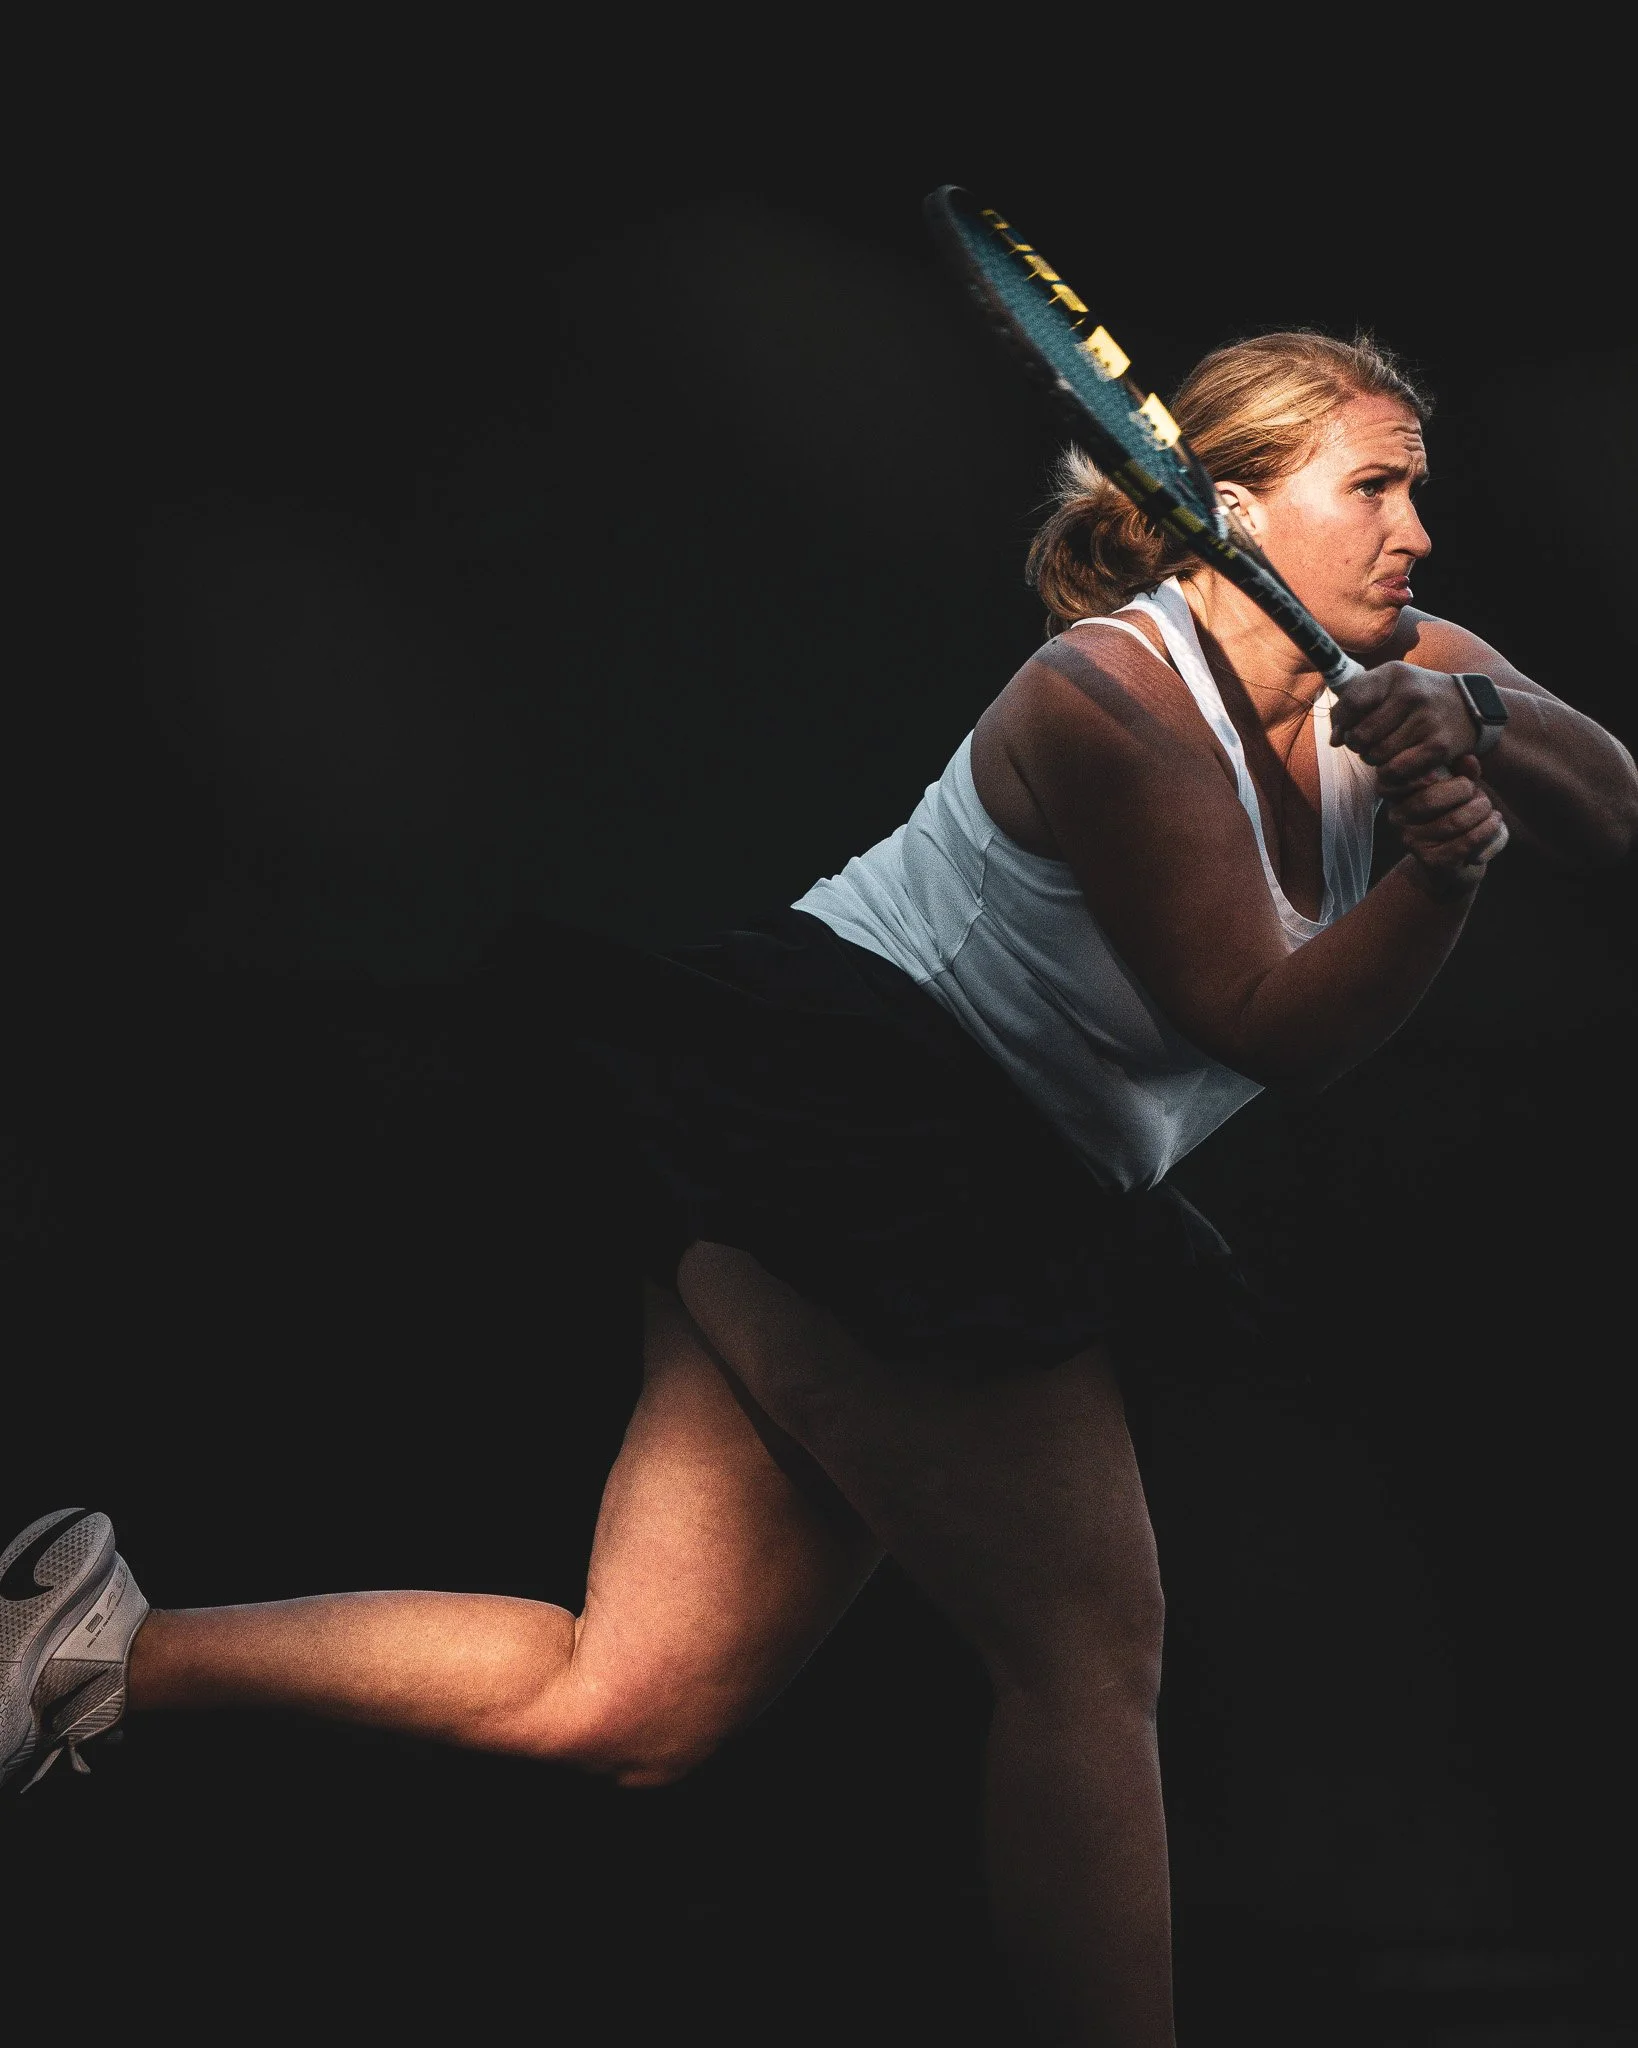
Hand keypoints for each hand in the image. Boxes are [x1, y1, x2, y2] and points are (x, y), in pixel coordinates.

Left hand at [1329, 660, 1488, 785]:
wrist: (1471, 707)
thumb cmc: (1419, 698)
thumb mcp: (1390, 685)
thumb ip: (1356, 703)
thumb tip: (1334, 739)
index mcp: (1394, 674)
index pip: (1350, 702)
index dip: (1340, 722)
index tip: (1345, 730)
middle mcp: (1411, 694)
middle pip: (1360, 735)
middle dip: (1357, 745)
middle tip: (1367, 744)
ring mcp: (1426, 720)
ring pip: (1376, 755)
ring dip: (1373, 759)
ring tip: (1384, 751)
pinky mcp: (1438, 746)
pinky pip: (1396, 770)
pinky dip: (1389, 773)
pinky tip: (1394, 766)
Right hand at [1386, 754, 1508, 893]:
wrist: (1455, 860)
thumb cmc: (1455, 813)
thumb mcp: (1458, 787)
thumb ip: (1462, 772)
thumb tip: (1468, 759)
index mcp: (1396, 792)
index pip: (1413, 776)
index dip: (1441, 775)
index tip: (1463, 781)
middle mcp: (1397, 817)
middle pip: (1432, 798)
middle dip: (1468, 793)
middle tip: (1481, 797)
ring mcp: (1411, 841)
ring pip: (1455, 822)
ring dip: (1482, 813)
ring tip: (1489, 811)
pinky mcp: (1431, 861)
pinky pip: (1466, 842)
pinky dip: (1487, 830)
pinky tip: (1495, 822)